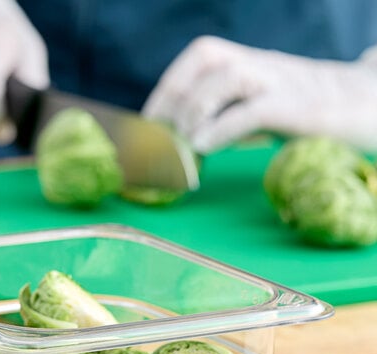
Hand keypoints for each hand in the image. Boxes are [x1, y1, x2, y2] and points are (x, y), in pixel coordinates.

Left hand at [143, 36, 376, 153]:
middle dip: (174, 96)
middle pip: (207, 56)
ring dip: (196, 110)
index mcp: (248, 62)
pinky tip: (203, 148)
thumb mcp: (255, 110)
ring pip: (229, 75)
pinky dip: (222, 128)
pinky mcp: (300, 109)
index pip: (197, 60)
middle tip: (161, 138)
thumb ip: (221, 117)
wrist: (365, 110)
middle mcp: (261, 64)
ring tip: (184, 145)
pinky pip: (255, 110)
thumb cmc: (301, 115)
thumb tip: (179, 145)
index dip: (166, 89)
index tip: (146, 125)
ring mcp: (282, 82)